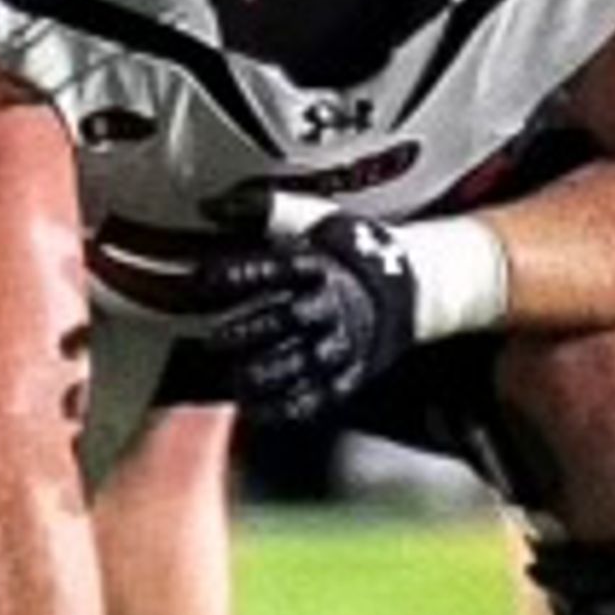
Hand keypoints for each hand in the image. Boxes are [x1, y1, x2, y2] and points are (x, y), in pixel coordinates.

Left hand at [167, 210, 418, 424]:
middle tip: (213, 340)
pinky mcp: (353, 371)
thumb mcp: (313, 219)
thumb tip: (212, 203)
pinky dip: (289, 407)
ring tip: (237, 379)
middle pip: (287, 318)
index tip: (201, 279)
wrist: (413, 283)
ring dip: (267, 373)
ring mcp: (344, 341)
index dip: (239, 274)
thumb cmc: (349, 250)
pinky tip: (258, 410)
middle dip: (248, 330)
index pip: (276, 267)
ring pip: (304, 361)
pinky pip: (321, 395)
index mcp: (320, 263)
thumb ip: (264, 210)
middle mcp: (332, 303)